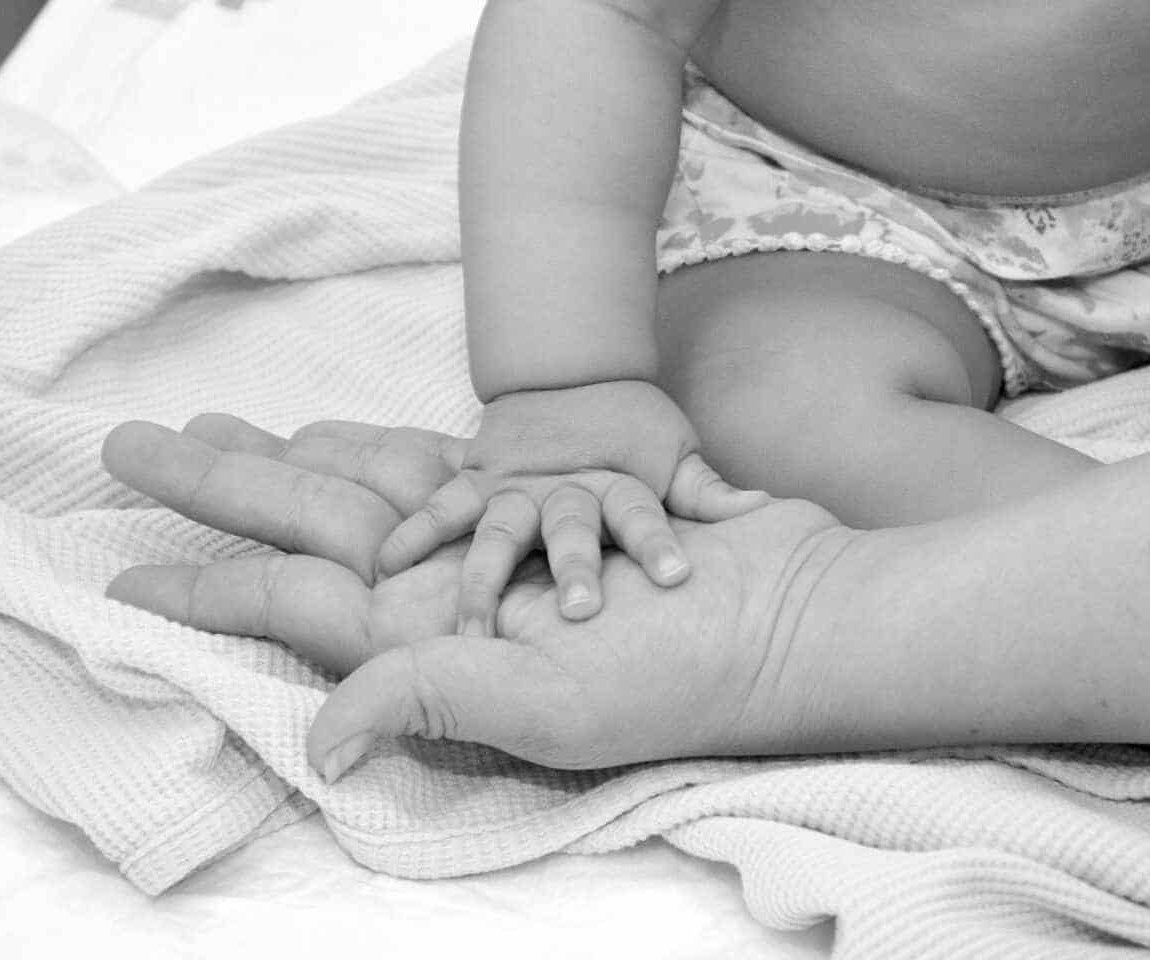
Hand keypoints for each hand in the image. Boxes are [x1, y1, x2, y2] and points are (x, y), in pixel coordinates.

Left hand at [100, 413, 854, 781]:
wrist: (798, 617)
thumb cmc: (683, 672)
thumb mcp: (552, 701)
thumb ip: (430, 698)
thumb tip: (321, 745)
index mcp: (438, 641)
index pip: (295, 607)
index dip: (206, 589)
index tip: (122, 577)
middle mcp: (455, 595)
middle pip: (311, 523)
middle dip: (222, 486)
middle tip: (133, 447)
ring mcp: (501, 549)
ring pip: (372, 487)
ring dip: (298, 460)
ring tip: (231, 429)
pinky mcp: (549, 507)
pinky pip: (454, 470)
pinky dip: (396, 450)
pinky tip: (345, 433)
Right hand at [376, 380, 767, 636]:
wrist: (570, 365)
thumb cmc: (630, 423)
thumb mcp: (676, 452)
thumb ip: (708, 491)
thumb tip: (763, 509)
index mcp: (617, 484)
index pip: (643, 514)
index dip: (660, 543)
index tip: (679, 579)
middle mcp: (564, 488)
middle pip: (568, 529)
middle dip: (572, 569)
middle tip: (580, 613)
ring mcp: (515, 484)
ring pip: (497, 531)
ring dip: (484, 580)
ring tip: (473, 631)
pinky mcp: (476, 479)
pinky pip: (439, 508)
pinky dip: (414, 534)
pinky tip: (386, 568)